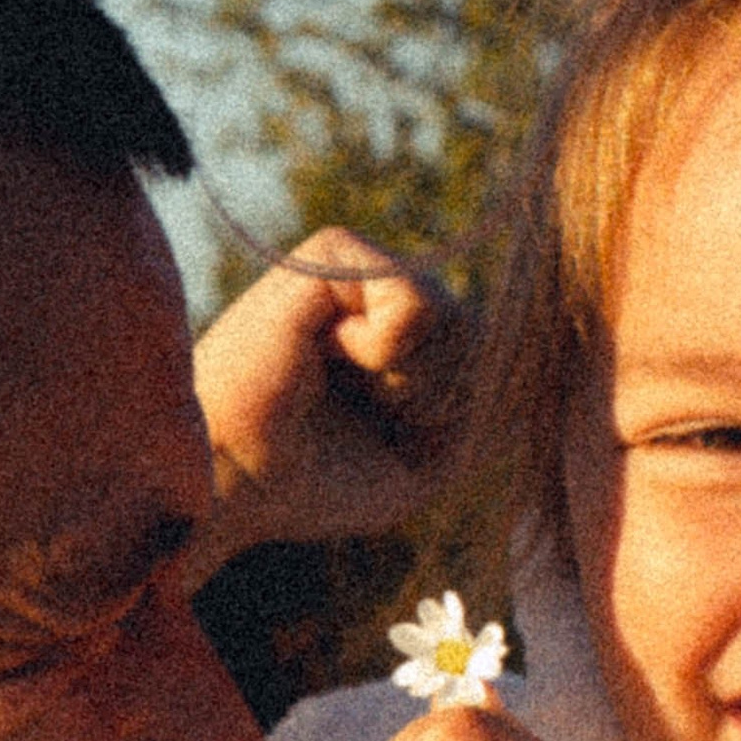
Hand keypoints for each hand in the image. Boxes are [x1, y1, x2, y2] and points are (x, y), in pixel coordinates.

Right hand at [190, 232, 465, 574]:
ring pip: (454, 316)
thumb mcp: (427, 458)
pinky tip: (329, 354)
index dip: (446, 413)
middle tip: (358, 411)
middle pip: (476, 333)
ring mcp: (358, 268)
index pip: (482, 354)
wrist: (232, 485)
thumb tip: (509, 332)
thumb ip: (478, 400)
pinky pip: (416, 301)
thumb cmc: (313, 481)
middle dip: (433, 397)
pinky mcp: (331, 255)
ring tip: (340, 382)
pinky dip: (385, 353)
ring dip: (410, 379)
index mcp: (396, 332)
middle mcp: (378, 290)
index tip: (378, 433)